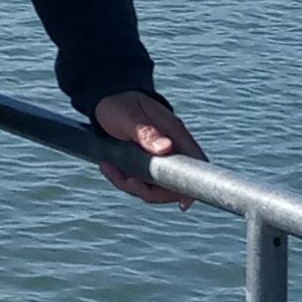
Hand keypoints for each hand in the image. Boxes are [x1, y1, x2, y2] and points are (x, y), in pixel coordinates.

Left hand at [92, 90, 204, 206]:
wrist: (106, 97)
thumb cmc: (120, 104)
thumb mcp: (129, 116)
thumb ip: (146, 132)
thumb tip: (167, 149)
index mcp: (174, 133)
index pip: (195, 163)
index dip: (191, 186)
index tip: (183, 204)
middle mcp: (171, 147)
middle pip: (173, 183)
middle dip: (148, 190)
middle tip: (125, 180)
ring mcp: (158, 156)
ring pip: (153, 185)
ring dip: (131, 184)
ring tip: (109, 168)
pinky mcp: (145, 161)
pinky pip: (140, 180)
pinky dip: (124, 179)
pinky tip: (108, 167)